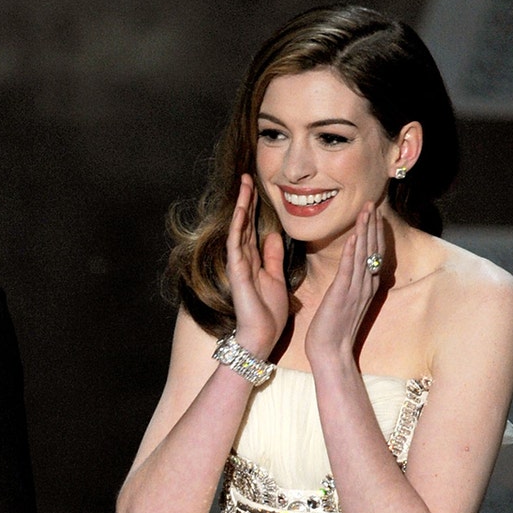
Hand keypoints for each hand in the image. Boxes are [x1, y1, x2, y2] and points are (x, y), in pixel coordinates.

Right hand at [225, 174, 288, 357]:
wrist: (261, 335)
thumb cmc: (268, 312)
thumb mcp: (276, 277)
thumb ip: (273, 257)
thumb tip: (274, 235)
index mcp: (254, 260)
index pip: (253, 227)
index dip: (256, 207)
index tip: (259, 187)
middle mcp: (243, 258)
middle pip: (243, 222)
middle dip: (246, 199)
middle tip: (247, 176)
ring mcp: (238, 263)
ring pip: (238, 227)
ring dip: (240, 206)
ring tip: (244, 184)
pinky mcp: (237, 271)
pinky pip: (236, 243)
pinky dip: (238, 225)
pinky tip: (240, 210)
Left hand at [305, 202, 384, 365]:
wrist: (330, 352)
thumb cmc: (333, 330)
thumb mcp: (345, 303)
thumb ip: (350, 286)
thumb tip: (350, 272)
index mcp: (366, 286)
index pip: (373, 254)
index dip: (374, 232)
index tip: (373, 214)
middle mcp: (365, 285)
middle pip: (373, 249)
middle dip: (373, 225)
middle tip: (373, 203)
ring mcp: (356, 289)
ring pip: (364, 254)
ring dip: (365, 230)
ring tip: (367, 210)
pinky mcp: (342, 294)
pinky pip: (349, 268)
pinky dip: (352, 250)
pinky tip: (354, 235)